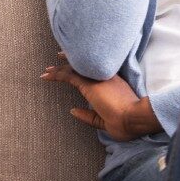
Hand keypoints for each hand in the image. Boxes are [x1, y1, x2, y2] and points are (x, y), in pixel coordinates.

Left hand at [40, 52, 158, 140]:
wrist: (133, 118)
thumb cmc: (124, 122)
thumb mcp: (103, 120)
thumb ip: (88, 115)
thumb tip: (72, 110)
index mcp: (113, 83)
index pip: (95, 72)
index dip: (83, 68)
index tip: (74, 67)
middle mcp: (105, 77)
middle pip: (85, 66)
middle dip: (71, 63)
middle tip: (60, 59)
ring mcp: (98, 79)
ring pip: (75, 68)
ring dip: (60, 69)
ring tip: (48, 69)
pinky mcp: (89, 84)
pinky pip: (69, 75)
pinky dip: (56, 74)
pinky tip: (46, 75)